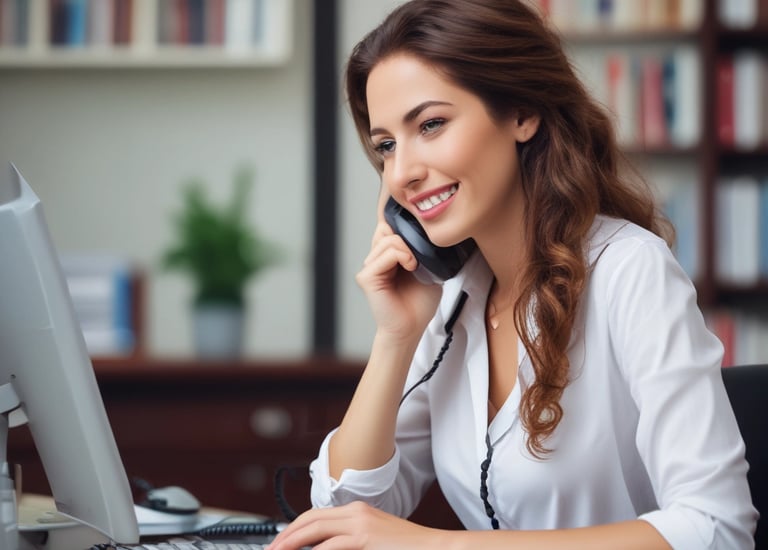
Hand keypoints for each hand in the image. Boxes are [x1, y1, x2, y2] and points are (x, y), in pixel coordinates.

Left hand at [267, 501, 440, 549]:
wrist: (436, 547)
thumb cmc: (407, 548)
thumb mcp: (374, 541)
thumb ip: (351, 542)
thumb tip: (326, 549)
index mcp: (357, 511)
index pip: (316, 514)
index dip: (294, 528)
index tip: (280, 543)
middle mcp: (356, 511)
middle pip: (310, 518)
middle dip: (286, 535)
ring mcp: (361, 522)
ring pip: (315, 528)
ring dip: (293, 543)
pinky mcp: (366, 536)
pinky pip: (332, 545)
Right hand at [356, 220, 441, 339]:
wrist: (412, 327)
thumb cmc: (419, 304)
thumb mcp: (429, 269)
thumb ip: (423, 250)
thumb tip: (426, 231)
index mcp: (388, 256)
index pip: (389, 226)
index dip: (404, 225)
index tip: (420, 234)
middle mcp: (376, 259)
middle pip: (386, 228)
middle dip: (407, 236)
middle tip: (420, 255)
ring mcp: (369, 267)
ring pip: (387, 239)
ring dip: (407, 248)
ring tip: (416, 265)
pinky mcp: (366, 277)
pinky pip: (384, 254)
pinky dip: (401, 256)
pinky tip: (411, 267)